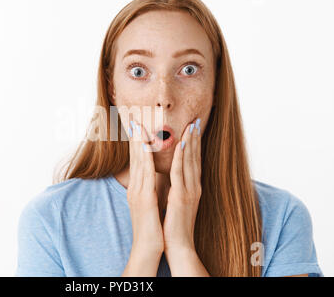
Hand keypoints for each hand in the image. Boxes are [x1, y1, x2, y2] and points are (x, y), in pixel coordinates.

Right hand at [126, 119, 163, 254]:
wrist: (148, 247)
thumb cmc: (152, 227)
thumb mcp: (150, 203)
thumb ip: (151, 188)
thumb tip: (156, 176)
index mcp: (138, 188)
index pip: (137, 160)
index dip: (137, 142)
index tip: (138, 126)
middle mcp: (135, 187)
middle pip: (135, 157)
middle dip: (135, 137)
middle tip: (134, 118)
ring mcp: (138, 191)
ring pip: (139, 161)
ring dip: (140, 141)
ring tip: (139, 123)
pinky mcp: (144, 197)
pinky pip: (146, 173)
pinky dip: (146, 156)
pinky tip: (147, 144)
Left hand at [163, 118, 201, 252]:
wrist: (178, 245)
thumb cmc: (174, 225)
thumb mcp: (176, 202)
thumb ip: (176, 188)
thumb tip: (170, 177)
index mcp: (191, 187)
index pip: (192, 161)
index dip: (194, 144)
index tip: (192, 128)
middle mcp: (193, 186)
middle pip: (194, 157)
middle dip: (194, 138)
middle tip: (195, 119)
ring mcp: (189, 191)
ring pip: (189, 161)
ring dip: (190, 141)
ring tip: (191, 124)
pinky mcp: (181, 196)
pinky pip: (180, 172)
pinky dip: (181, 156)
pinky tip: (181, 143)